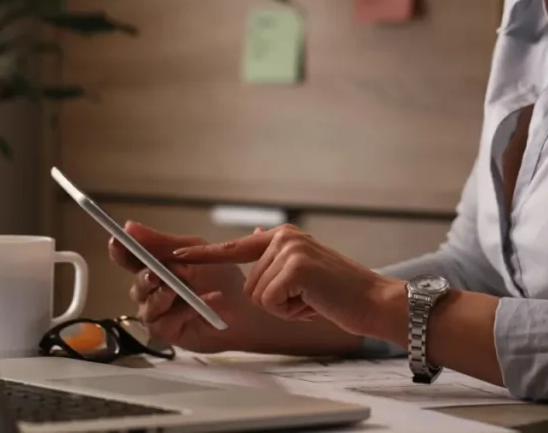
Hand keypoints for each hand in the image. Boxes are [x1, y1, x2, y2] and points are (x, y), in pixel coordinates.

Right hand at [107, 222, 294, 353]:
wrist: (245, 309)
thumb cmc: (222, 279)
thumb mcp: (192, 252)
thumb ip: (161, 243)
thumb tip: (129, 227)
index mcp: (156, 266)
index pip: (129, 258)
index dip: (120, 251)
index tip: (116, 241)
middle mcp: (152, 290)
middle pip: (137, 283)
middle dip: (146, 278)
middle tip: (156, 274)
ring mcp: (157, 312)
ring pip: (147, 304)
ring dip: (163, 296)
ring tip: (178, 290)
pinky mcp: (166, 332)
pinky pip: (164, 322)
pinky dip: (183, 311)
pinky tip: (201, 305)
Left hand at [173, 224, 399, 338]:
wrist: (373, 302)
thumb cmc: (338, 293)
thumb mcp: (303, 267)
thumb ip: (275, 255)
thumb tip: (251, 236)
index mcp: (282, 236)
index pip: (233, 246)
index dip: (202, 255)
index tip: (174, 255)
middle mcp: (283, 237)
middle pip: (247, 284)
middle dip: (274, 301)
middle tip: (306, 298)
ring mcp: (289, 250)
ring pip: (257, 295)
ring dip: (283, 307)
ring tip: (311, 299)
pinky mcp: (295, 268)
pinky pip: (270, 302)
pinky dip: (290, 312)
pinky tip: (313, 303)